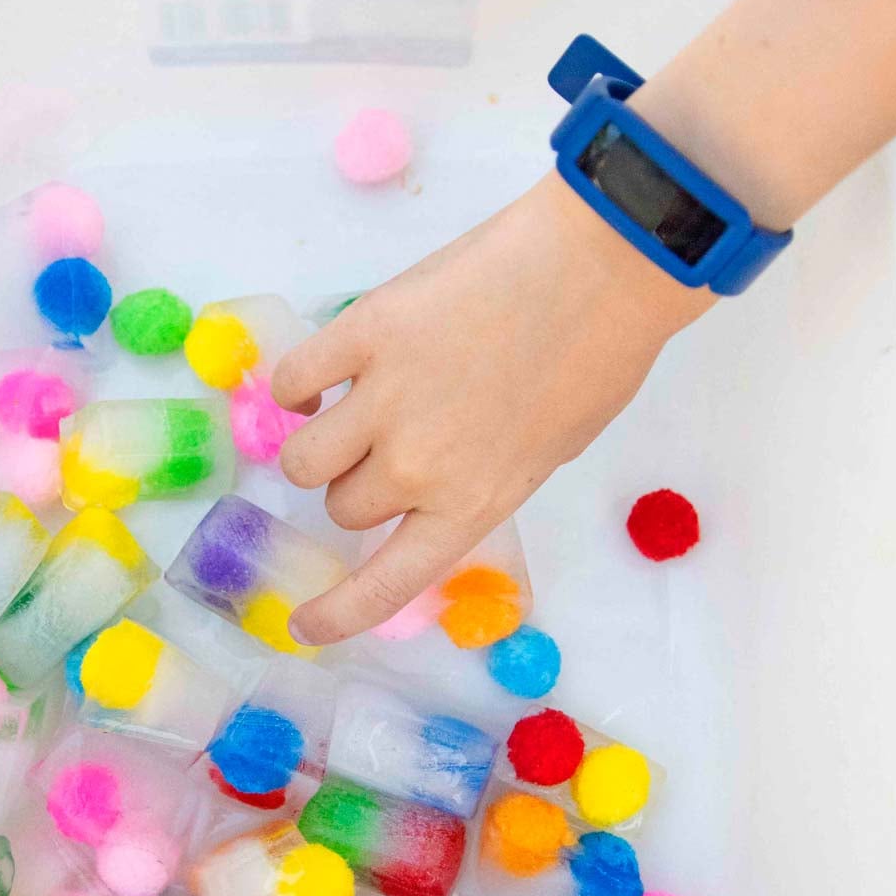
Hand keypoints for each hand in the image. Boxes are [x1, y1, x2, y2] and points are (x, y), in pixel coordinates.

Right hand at [271, 172, 712, 643]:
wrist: (601, 268)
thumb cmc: (595, 360)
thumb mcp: (544, 452)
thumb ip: (474, 481)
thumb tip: (419, 480)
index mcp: (471, 507)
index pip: (384, 586)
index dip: (338, 614)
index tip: (306, 627)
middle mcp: (417, 469)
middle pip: (343, 507)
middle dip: (359, 484)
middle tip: (389, 443)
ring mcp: (384, 401)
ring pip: (305, 457)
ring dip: (321, 443)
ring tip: (347, 409)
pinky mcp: (362, 333)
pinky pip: (294, 380)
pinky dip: (300, 385)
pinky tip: (325, 373)